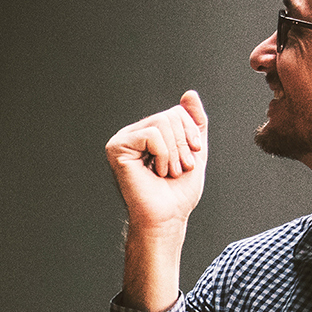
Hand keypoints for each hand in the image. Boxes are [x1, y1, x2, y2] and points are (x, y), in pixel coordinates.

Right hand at [105, 90, 208, 234]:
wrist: (166, 218)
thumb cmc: (177, 193)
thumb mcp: (194, 150)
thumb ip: (195, 122)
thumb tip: (189, 94)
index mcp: (149, 134)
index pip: (177, 112)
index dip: (190, 134)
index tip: (189, 161)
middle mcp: (133, 134)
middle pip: (171, 114)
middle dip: (183, 144)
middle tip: (178, 169)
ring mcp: (123, 141)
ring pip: (162, 121)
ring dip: (174, 152)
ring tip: (167, 172)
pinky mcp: (117, 148)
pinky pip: (152, 134)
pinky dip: (162, 154)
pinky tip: (155, 172)